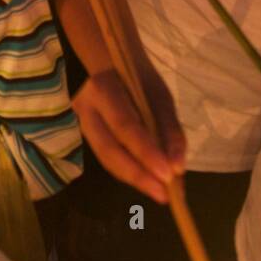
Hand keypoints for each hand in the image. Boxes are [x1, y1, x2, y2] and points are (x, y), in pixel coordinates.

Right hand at [74, 67, 185, 203]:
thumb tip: (177, 169)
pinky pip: (109, 159)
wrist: (112, 66)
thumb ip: (169, 131)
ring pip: (106, 159)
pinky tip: (149, 182)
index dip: (145, 152)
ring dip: (135, 179)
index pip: (124, 125)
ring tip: (160, 193)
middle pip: (108, 149)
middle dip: (138, 175)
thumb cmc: (141, 78)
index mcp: (103, 89)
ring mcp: (83, 123)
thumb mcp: (161, 97)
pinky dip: (130, 173)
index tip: (169, 175)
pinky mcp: (87, 136)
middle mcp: (86, 108)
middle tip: (163, 194)